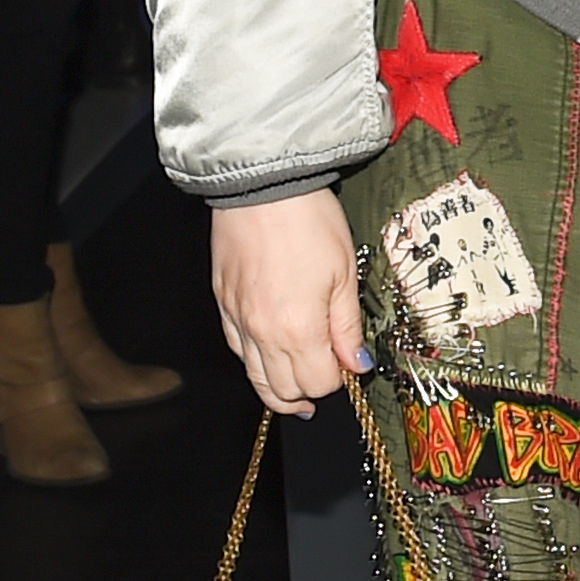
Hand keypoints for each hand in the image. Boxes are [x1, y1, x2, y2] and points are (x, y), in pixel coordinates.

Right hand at [211, 195, 367, 414]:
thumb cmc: (306, 220)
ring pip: (254, 378)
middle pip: (283, 390)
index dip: (339, 380)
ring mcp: (237, 320)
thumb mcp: (345, 272)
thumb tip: (357, 363)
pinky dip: (255, 362)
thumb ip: (348, 326)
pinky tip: (270, 356)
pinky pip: (237, 350)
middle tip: (326, 382)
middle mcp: (261, 332)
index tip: (349, 366)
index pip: (319, 383)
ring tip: (298, 389)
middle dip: (308, 393)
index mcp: (297, 328)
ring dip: (278, 388)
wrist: (262, 187)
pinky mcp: (222, 304)